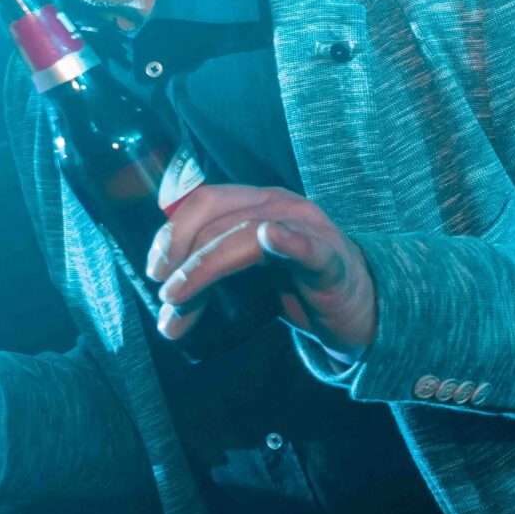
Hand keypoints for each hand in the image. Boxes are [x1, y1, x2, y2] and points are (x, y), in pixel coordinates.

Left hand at [147, 185, 378, 358]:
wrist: (360, 312)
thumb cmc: (303, 289)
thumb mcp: (250, 275)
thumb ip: (212, 274)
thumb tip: (164, 302)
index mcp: (261, 204)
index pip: (206, 201)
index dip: (172, 231)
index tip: (153, 270)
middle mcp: (283, 207)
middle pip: (219, 216)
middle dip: (181, 254)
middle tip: (163, 292)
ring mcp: (309, 230)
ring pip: (246, 235)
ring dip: (204, 267)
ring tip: (179, 299)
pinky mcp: (330, 261)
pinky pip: (308, 247)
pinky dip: (289, 241)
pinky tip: (272, 239)